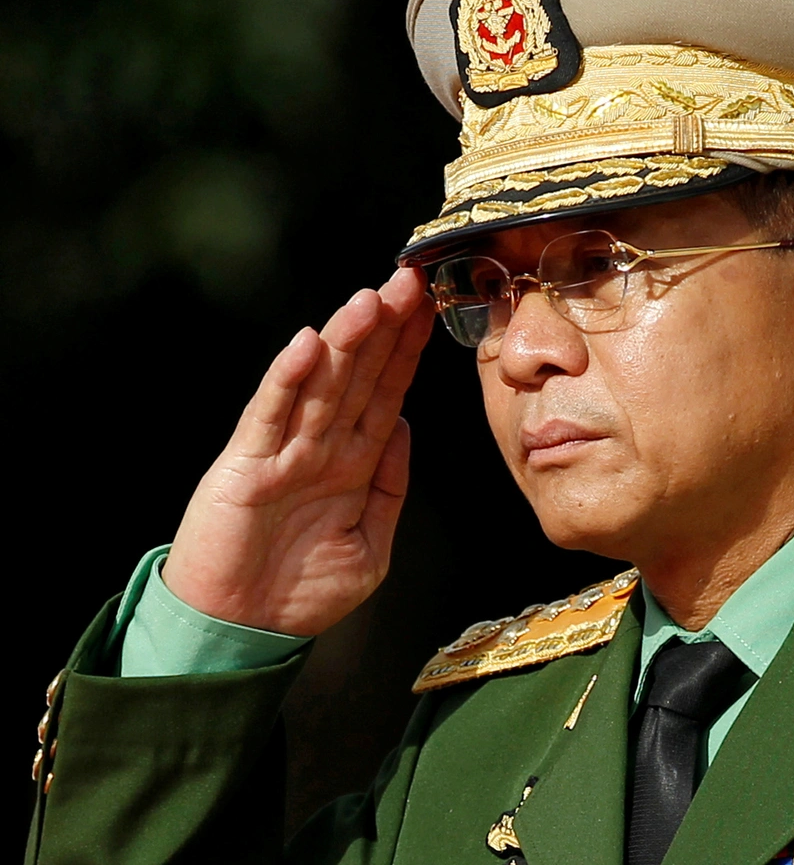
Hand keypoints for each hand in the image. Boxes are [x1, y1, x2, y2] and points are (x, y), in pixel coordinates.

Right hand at [163, 268, 434, 635]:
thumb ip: (391, 487)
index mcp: (355, 462)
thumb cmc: (303, 592)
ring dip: (344, 341)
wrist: (243, 631)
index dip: (408, 350)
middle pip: (358, 375)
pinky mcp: (246, 468)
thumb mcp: (372, 543)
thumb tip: (406, 429)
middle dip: (384, 328)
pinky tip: (307, 346)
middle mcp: (321, 446)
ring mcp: (283, 452)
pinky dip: (287, 380)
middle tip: (410, 280)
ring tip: (371, 300)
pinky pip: (270, 417)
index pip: (387, 392)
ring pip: (320, 384)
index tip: (432, 308)